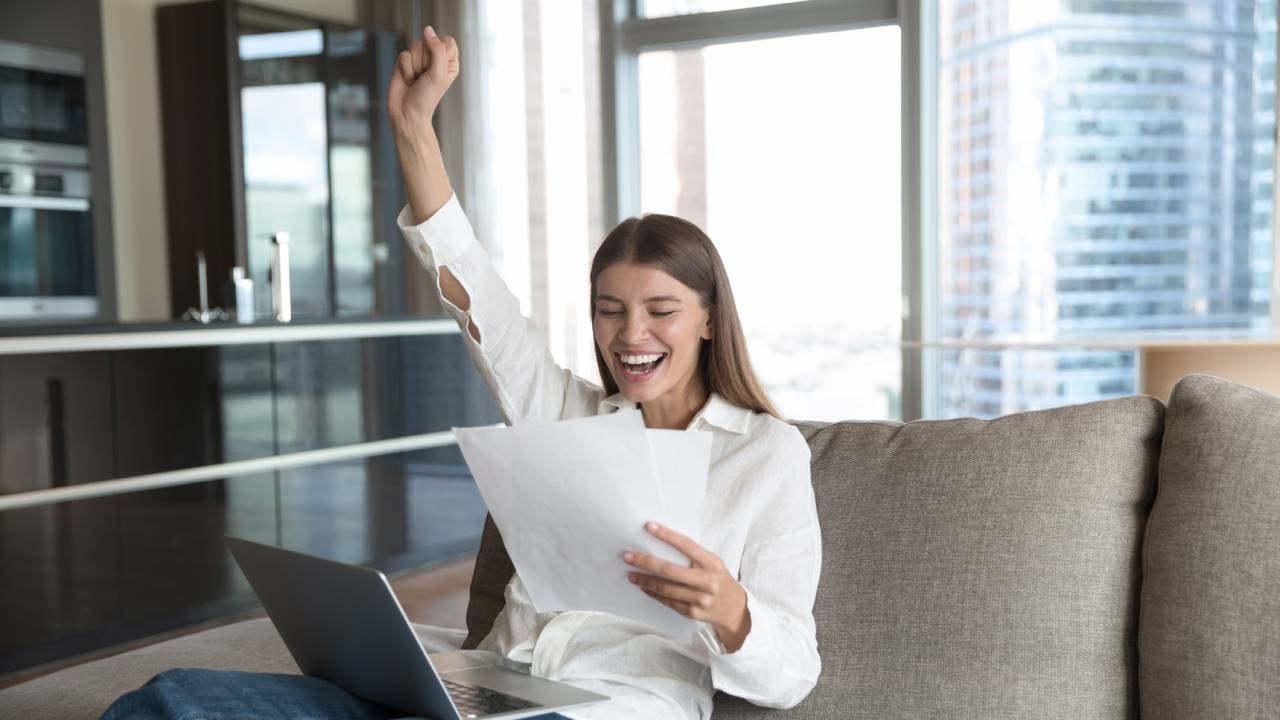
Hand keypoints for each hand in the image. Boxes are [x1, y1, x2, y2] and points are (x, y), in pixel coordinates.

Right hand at [387, 25, 459, 140]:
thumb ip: (437, 49)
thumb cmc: (427, 98)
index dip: (440, 51)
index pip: (448, 41)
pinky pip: (404, 54)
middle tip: (425, 77)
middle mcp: (435, 59)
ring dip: (415, 66)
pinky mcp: (405, 63)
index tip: (437, 68)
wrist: (407, 113)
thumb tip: (428, 29)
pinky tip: (408, 80)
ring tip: (417, 80)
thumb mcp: (438, 73)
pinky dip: (405, 69)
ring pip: (415, 46)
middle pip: (429, 41)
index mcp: (449, 62)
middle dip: (425, 61)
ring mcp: (419, 60)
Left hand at [623, 522, 751, 651]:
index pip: (687, 545)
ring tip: (631, 574)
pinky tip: (643, 587)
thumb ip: (694, 556)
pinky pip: (668, 602)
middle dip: (646, 562)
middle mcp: (707, 581)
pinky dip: (653, 593)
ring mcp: (700, 599)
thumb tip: (662, 544)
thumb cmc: (719, 579)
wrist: (734, 608)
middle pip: (670, 570)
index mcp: (712, 563)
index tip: (649, 527)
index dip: (667, 535)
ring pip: (666, 588)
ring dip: (645, 581)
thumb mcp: (713, 563)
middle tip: (628, 556)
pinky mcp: (692, 612)